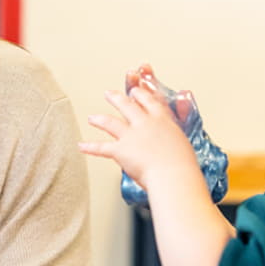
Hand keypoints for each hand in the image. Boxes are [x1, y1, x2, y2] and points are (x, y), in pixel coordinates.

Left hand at [80, 67, 201, 197]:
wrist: (173, 174)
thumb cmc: (182, 165)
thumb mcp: (183, 143)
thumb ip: (175, 136)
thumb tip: (173, 140)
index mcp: (162, 120)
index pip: (150, 102)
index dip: (141, 94)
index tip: (135, 91)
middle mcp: (145, 123)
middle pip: (128, 105)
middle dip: (117, 98)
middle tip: (110, 94)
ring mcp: (131, 135)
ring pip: (110, 122)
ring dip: (99, 119)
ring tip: (93, 118)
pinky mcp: (120, 149)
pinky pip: (101, 148)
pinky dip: (90, 147)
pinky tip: (81, 146)